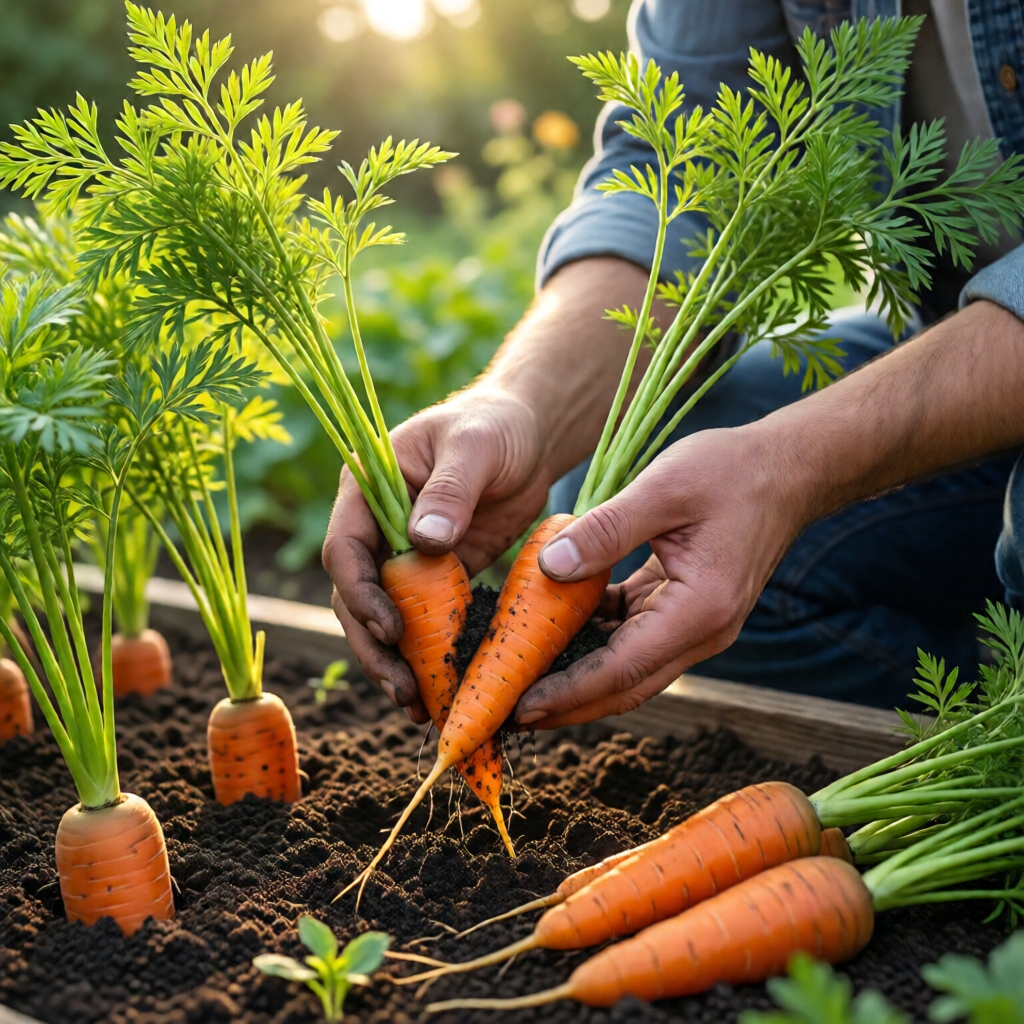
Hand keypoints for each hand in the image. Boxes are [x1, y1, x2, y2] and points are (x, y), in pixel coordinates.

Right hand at [322, 388, 553, 721]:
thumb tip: (422, 542)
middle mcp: (375, 527)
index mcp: (365, 489)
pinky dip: (428, 653)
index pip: (345, 549)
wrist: (530, 435)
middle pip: (355, 596)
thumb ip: (450, 491)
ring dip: (395, 661)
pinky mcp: (436, 576)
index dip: (362, 593)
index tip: (392, 629)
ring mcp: (403, 555)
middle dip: (374, 644)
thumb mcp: (475, 448)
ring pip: (384, 617)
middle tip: (403, 688)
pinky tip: (442, 688)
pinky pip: (423, 620)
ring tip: (418, 705)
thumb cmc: (497, 426)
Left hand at [513, 426, 810, 727]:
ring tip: (524, 675)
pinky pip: (633, 635)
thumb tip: (550, 567)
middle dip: (568, 703)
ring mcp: (696, 624)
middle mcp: (702, 631)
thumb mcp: (664, 488)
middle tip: (510, 711)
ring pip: (628, 667)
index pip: (623, 669)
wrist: (787, 469)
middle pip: (625, 685)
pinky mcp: (685, 609)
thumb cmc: (731, 471)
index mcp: (699, 609)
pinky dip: (596, 637)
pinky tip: (558, 625)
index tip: (520, 705)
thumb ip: (606, 530)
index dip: (569, 691)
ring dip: (578, 675)